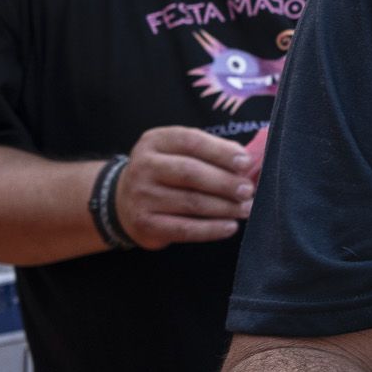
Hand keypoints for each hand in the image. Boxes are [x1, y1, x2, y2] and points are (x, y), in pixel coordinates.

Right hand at [116, 125, 256, 248]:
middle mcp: (144, 166)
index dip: (221, 152)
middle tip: (248, 190)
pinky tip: (230, 227)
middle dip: (225, 182)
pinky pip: (183, 229)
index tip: (246, 163)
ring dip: (224, 207)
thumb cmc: (167, 173)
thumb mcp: (180, 152)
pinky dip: (211, 229)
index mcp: (156, 141)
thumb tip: (246, 161)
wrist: (123, 201)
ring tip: (246, 209)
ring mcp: (141, 196)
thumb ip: (211, 151)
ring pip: (190, 202)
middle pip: (190, 172)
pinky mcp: (144, 224)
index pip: (191, 142)